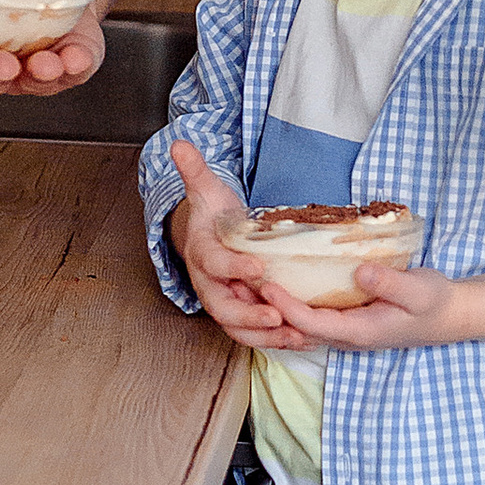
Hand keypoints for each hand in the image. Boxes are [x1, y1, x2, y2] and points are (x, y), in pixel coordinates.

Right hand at [168, 140, 306, 349]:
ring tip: (296, 336)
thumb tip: (179, 143)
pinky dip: (278, 341)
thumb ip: (195, 171)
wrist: (210, 239)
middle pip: (224, 308)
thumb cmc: (212, 217)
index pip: (214, 264)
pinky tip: (306, 340)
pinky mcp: (242, 315)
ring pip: (239, 328)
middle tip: (277, 315)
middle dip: (250, 315)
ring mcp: (225, 303)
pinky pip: (256, 334)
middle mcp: (210, 285)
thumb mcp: (206, 191)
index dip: (233, 268)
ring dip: (267, 337)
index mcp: (202, 255)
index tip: (257, 268)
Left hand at [259, 259, 484, 352]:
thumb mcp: (420, 290)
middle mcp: (346, 336)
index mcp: (359, 332)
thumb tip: (361, 272)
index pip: (310, 323)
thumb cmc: (435, 303)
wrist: (449, 315)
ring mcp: (344, 330)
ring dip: (273, 306)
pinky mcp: (345, 319)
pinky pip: (309, 315)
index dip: (284, 306)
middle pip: (295, 328)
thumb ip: (391, 283)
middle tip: (239, 280)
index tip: (264, 283)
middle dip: (267, 308)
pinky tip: (276, 280)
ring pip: (299, 323)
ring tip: (246, 279)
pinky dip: (289, 302)